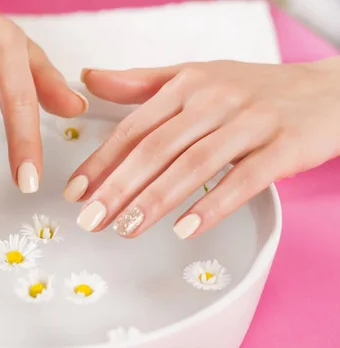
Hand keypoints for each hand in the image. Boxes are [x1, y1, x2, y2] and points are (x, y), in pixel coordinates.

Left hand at [65, 58, 339, 237]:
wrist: (329, 91)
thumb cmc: (254, 89)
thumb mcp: (196, 75)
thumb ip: (141, 83)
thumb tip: (90, 78)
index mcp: (187, 85)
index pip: (134, 128)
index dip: (101, 161)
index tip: (76, 192)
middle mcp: (215, 100)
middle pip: (157, 148)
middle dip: (118, 187)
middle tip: (91, 219)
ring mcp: (250, 123)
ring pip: (193, 164)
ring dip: (156, 200)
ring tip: (126, 228)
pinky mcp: (283, 147)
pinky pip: (243, 180)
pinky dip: (212, 205)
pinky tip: (184, 229)